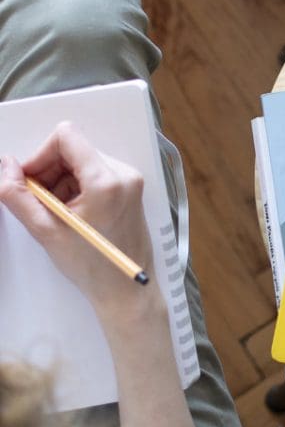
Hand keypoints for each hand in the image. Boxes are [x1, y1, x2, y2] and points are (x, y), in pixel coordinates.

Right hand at [0, 122, 160, 328]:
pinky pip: (95, 173)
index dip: (40, 155)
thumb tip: (6, 166)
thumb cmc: (93, 267)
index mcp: (106, 181)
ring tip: (59, 214)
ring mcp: (130, 182)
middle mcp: (124, 175)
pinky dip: (76, 187)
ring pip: (82, 161)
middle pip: (73, 149)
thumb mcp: (46, 230)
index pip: (66, 136)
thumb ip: (17, 194)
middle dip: (49, 171)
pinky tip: (73, 213)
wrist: (126, 290)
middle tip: (41, 203)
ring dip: (61, 182)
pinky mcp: (130, 190)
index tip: (30, 180)